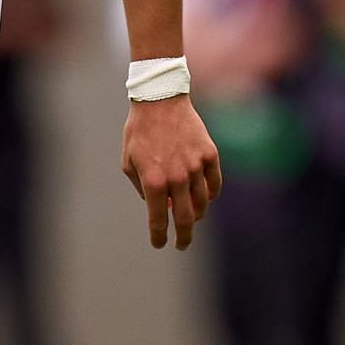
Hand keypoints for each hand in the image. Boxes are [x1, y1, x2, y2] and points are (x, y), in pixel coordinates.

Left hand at [123, 97, 220, 249]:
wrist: (159, 100)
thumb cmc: (139, 132)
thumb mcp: (129, 163)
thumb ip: (142, 188)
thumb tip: (161, 206)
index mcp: (153, 181)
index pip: (158, 220)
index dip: (159, 236)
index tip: (159, 244)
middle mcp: (177, 177)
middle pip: (185, 219)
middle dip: (183, 237)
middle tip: (181, 244)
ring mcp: (196, 166)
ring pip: (202, 204)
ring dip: (196, 215)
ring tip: (191, 218)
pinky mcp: (210, 155)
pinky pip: (215, 184)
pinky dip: (210, 195)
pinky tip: (205, 198)